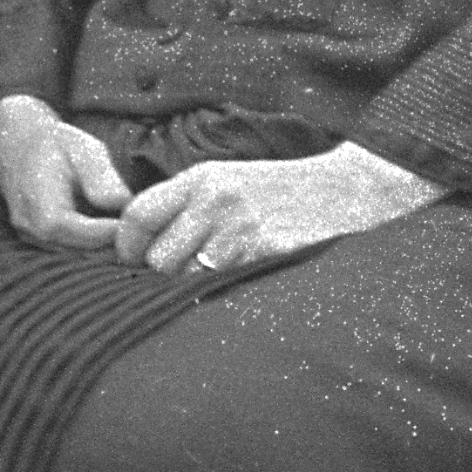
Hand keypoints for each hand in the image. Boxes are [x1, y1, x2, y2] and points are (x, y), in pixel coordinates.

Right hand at [0, 95, 134, 251]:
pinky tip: (113, 233)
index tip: (142, 224)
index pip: (88, 236)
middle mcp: (33, 231)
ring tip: (134, 234)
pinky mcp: (38, 242)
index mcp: (43, 209)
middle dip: (117, 246)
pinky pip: (71, 251)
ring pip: (80, 256)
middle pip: (86, 252)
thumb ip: (103, 179)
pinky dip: (94, 246)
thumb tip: (124, 206)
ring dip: (107, 249)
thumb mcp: (84, 150)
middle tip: (146, 234)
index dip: (117, 233)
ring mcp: (33, 240)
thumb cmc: (56, 144)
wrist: (17, 144)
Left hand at [116, 145, 439, 279]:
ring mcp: (241, 228)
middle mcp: (214, 200)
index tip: (131, 262)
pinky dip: (221, 293)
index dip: (126, 246)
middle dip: (161, 276)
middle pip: (158, 257)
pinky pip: (223, 287)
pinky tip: (236, 286)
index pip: (138, 214)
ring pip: (186, 278)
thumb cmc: (279, 192)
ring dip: (191, 288)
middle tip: (174, 280)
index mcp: (201, 178)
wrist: (345, 191)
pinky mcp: (266, 253)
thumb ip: (186, 204)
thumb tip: (140, 241)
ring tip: (209, 283)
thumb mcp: (228, 181)